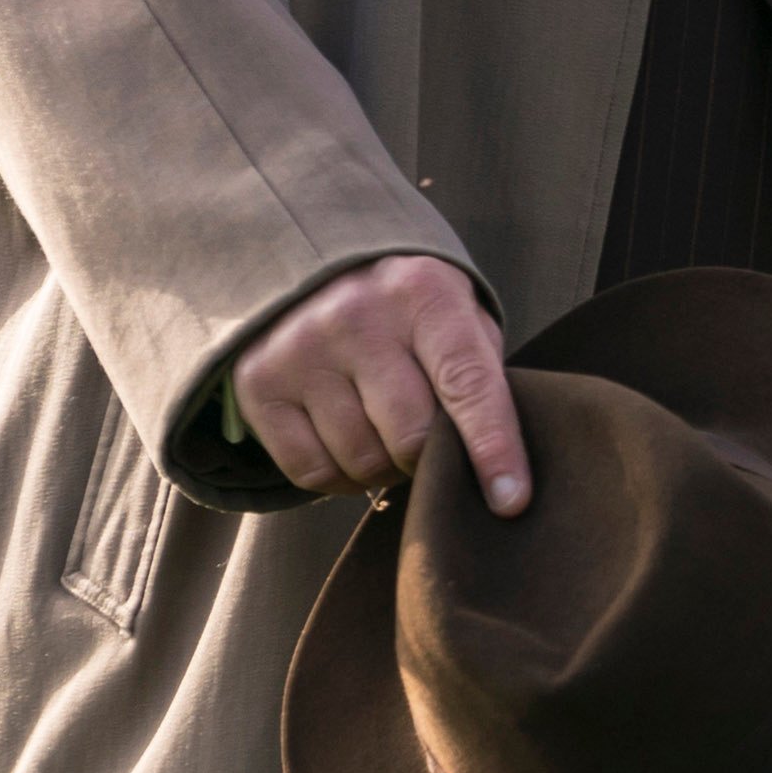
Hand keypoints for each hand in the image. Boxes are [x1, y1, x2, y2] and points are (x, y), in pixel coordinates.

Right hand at [234, 256, 530, 512]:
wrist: (313, 270)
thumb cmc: (408, 310)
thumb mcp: (455, 314)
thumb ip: (479, 375)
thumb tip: (498, 467)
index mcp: (423, 292)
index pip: (466, 383)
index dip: (493, 448)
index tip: (511, 502)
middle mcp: (357, 316)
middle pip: (411, 435)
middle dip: (429, 459)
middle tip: (429, 444)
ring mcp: (301, 350)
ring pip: (361, 461)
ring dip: (385, 468)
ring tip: (386, 434)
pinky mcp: (260, 384)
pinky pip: (311, 474)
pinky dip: (340, 479)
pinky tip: (348, 446)